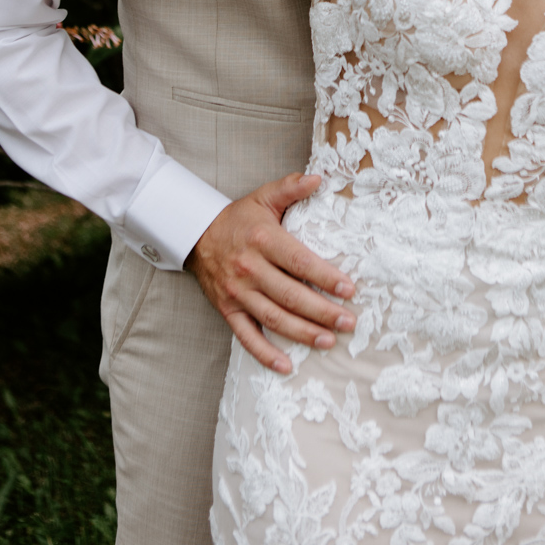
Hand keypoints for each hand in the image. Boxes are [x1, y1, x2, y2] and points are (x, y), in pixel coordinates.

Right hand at [186, 172, 355, 374]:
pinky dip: (266, 354)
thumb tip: (318, 178)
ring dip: (302, 333)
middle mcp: (249, 268)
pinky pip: (247, 337)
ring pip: (273, 318)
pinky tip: (287, 366)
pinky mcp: (228, 309)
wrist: (195, 235)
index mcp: (263, 239)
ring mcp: (237, 292)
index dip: (324, 276)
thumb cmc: (238, 218)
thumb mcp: (263, 197)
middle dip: (322, 311)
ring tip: (328, 341)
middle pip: (290, 295)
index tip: (349, 289)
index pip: (299, 261)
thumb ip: (290, 187)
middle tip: (348, 322)